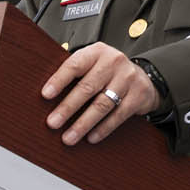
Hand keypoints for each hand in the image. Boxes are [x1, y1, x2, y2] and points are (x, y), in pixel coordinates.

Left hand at [41, 42, 160, 144]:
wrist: (144, 77)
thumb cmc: (109, 72)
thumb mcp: (94, 64)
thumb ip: (76, 73)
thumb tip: (47, 95)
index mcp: (97, 52)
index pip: (75, 65)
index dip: (59, 80)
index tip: (45, 95)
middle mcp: (113, 62)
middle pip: (87, 87)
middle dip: (67, 108)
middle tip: (52, 123)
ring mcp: (128, 78)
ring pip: (102, 105)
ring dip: (83, 124)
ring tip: (68, 137)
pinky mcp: (138, 95)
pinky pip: (118, 115)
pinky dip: (103, 129)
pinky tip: (91, 138)